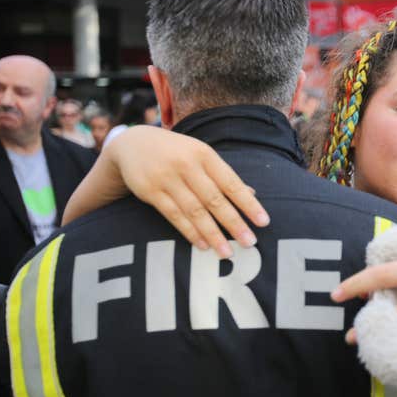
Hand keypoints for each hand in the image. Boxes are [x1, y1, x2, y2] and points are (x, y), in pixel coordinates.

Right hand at [87, 125, 269, 257]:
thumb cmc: (177, 152)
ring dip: (213, 234)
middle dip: (234, 223)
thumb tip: (252, 194)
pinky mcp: (150, 192)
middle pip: (214, 199)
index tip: (263, 222)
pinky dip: (190, 232)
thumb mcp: (200, 155)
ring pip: (194, 211)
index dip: (248, 203)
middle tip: (250, 243)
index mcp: (204, 154)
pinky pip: (174, 216)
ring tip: (227, 252)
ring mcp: (167, 178)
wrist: (133, 144)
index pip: (231, 182)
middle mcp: (186, 165)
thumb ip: (223, 175)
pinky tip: (203, 245)